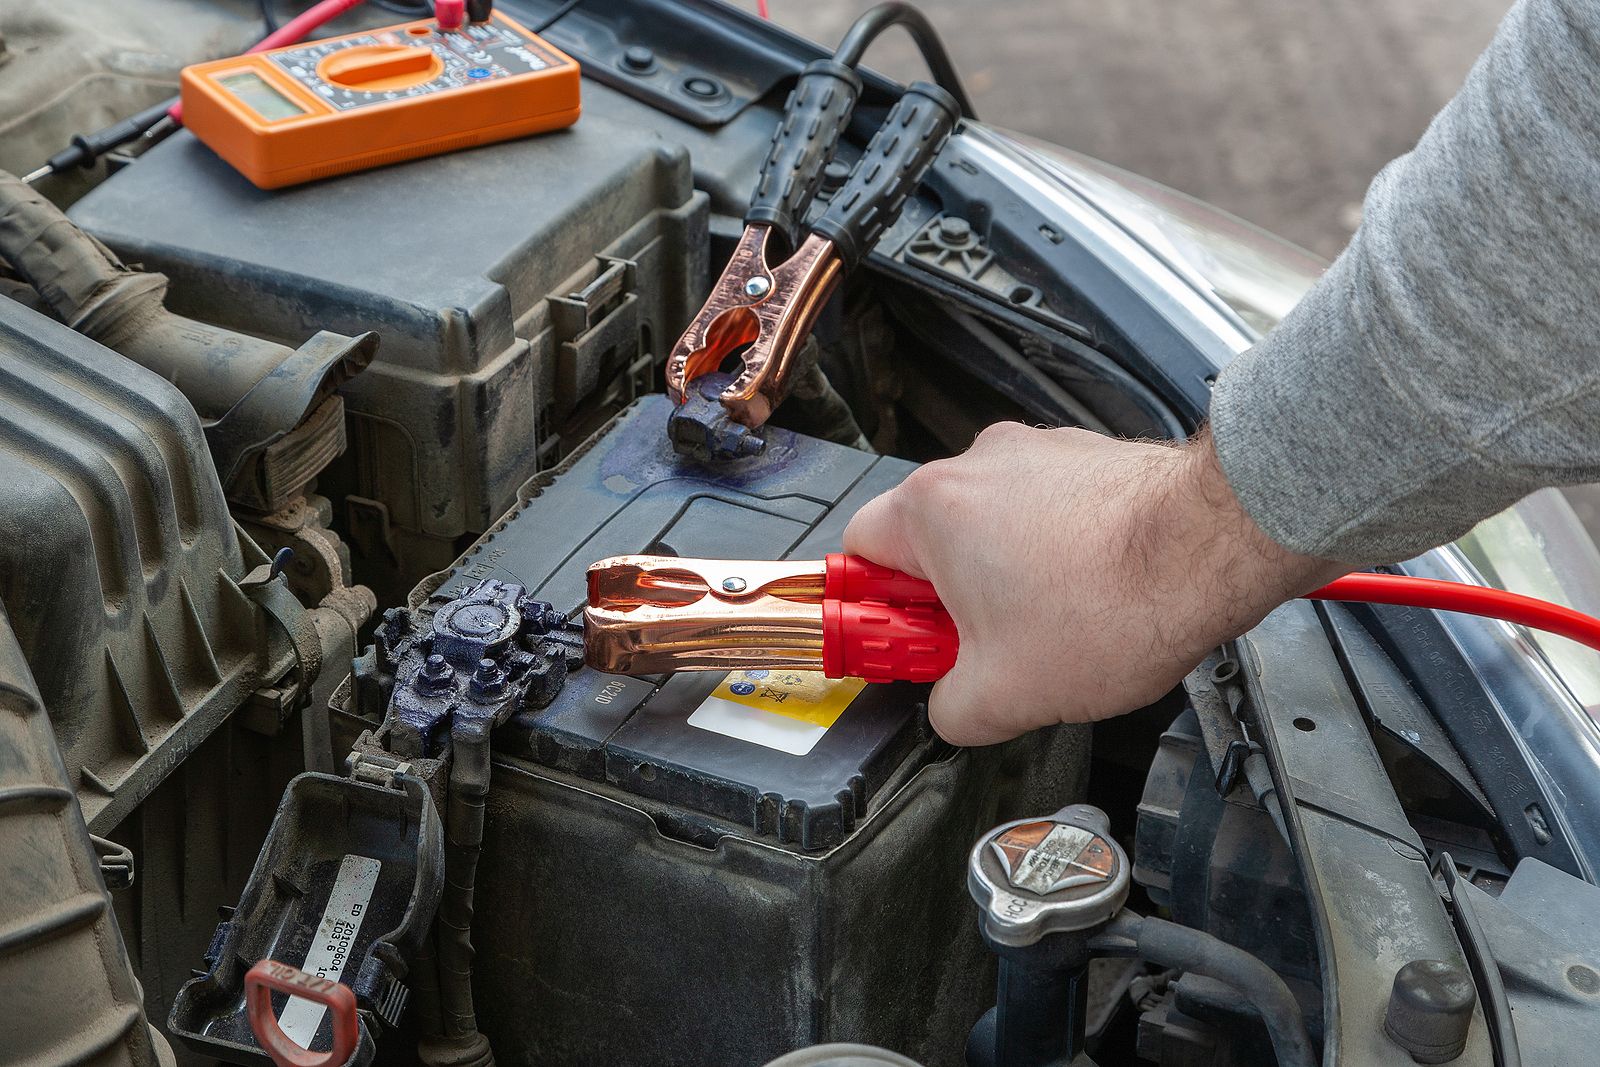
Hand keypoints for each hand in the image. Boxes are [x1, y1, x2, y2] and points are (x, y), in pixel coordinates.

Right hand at [842, 423, 1349, 744]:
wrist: (1214, 549)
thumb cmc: (1118, 601)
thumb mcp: (1003, 697)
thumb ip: (950, 711)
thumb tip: (951, 708)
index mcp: (932, 509)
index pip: (857, 551)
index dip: (871, 608)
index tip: (892, 640)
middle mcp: (978, 466)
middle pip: (928, 540)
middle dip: (949, 601)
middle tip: (977, 651)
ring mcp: (1038, 456)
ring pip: (992, 526)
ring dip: (1006, 578)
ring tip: (1050, 630)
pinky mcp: (1089, 460)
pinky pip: (1047, 514)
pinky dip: (1057, 556)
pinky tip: (1091, 599)